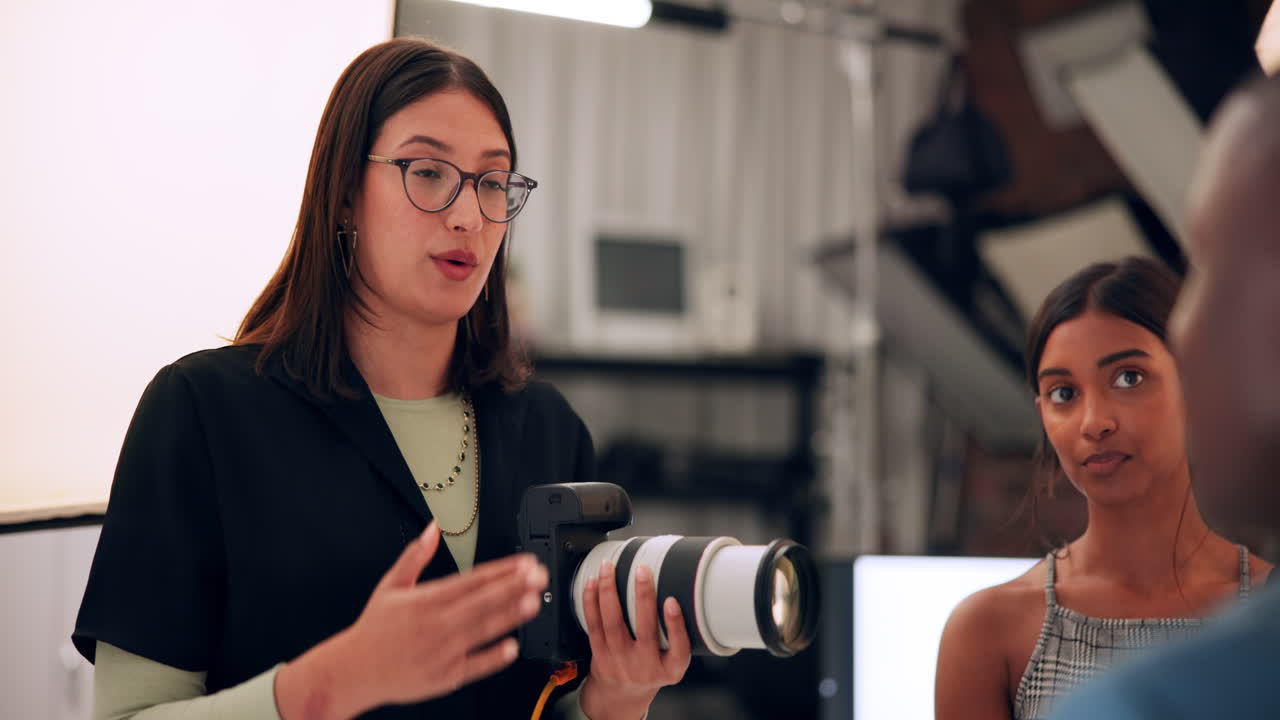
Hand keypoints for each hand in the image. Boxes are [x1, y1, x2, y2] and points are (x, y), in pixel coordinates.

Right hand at [275, 523, 547, 718]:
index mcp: (426, 599)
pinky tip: (512, 647)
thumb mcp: (391, 585)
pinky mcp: (444, 676)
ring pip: (482, 630)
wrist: (353, 670)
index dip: (501, 570)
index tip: (524, 562)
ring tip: (533, 602)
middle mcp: (436, 624)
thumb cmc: (374, 630)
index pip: (471, 580)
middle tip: (538, 576)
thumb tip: (431, 529)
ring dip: (510, 615)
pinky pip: (473, 666)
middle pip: (482, 601)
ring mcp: (441, 651)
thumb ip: (415, 555)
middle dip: (513, 587)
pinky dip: (493, 657)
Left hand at [579, 561, 690, 719]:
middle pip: (644, 630)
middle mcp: (645, 667)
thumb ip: (677, 637)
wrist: (622, 696)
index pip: (679, 648)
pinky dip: (591, 602)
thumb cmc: (651, 670)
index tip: (672, 601)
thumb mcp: (672, 663)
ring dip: (609, 592)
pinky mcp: (600, 656)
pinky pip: (593, 625)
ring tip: (609, 569)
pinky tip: (592, 584)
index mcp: (670, 669)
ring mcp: (620, 662)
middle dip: (643, 597)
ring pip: (613, 623)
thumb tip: (681, 590)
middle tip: (642, 570)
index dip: (675, 624)